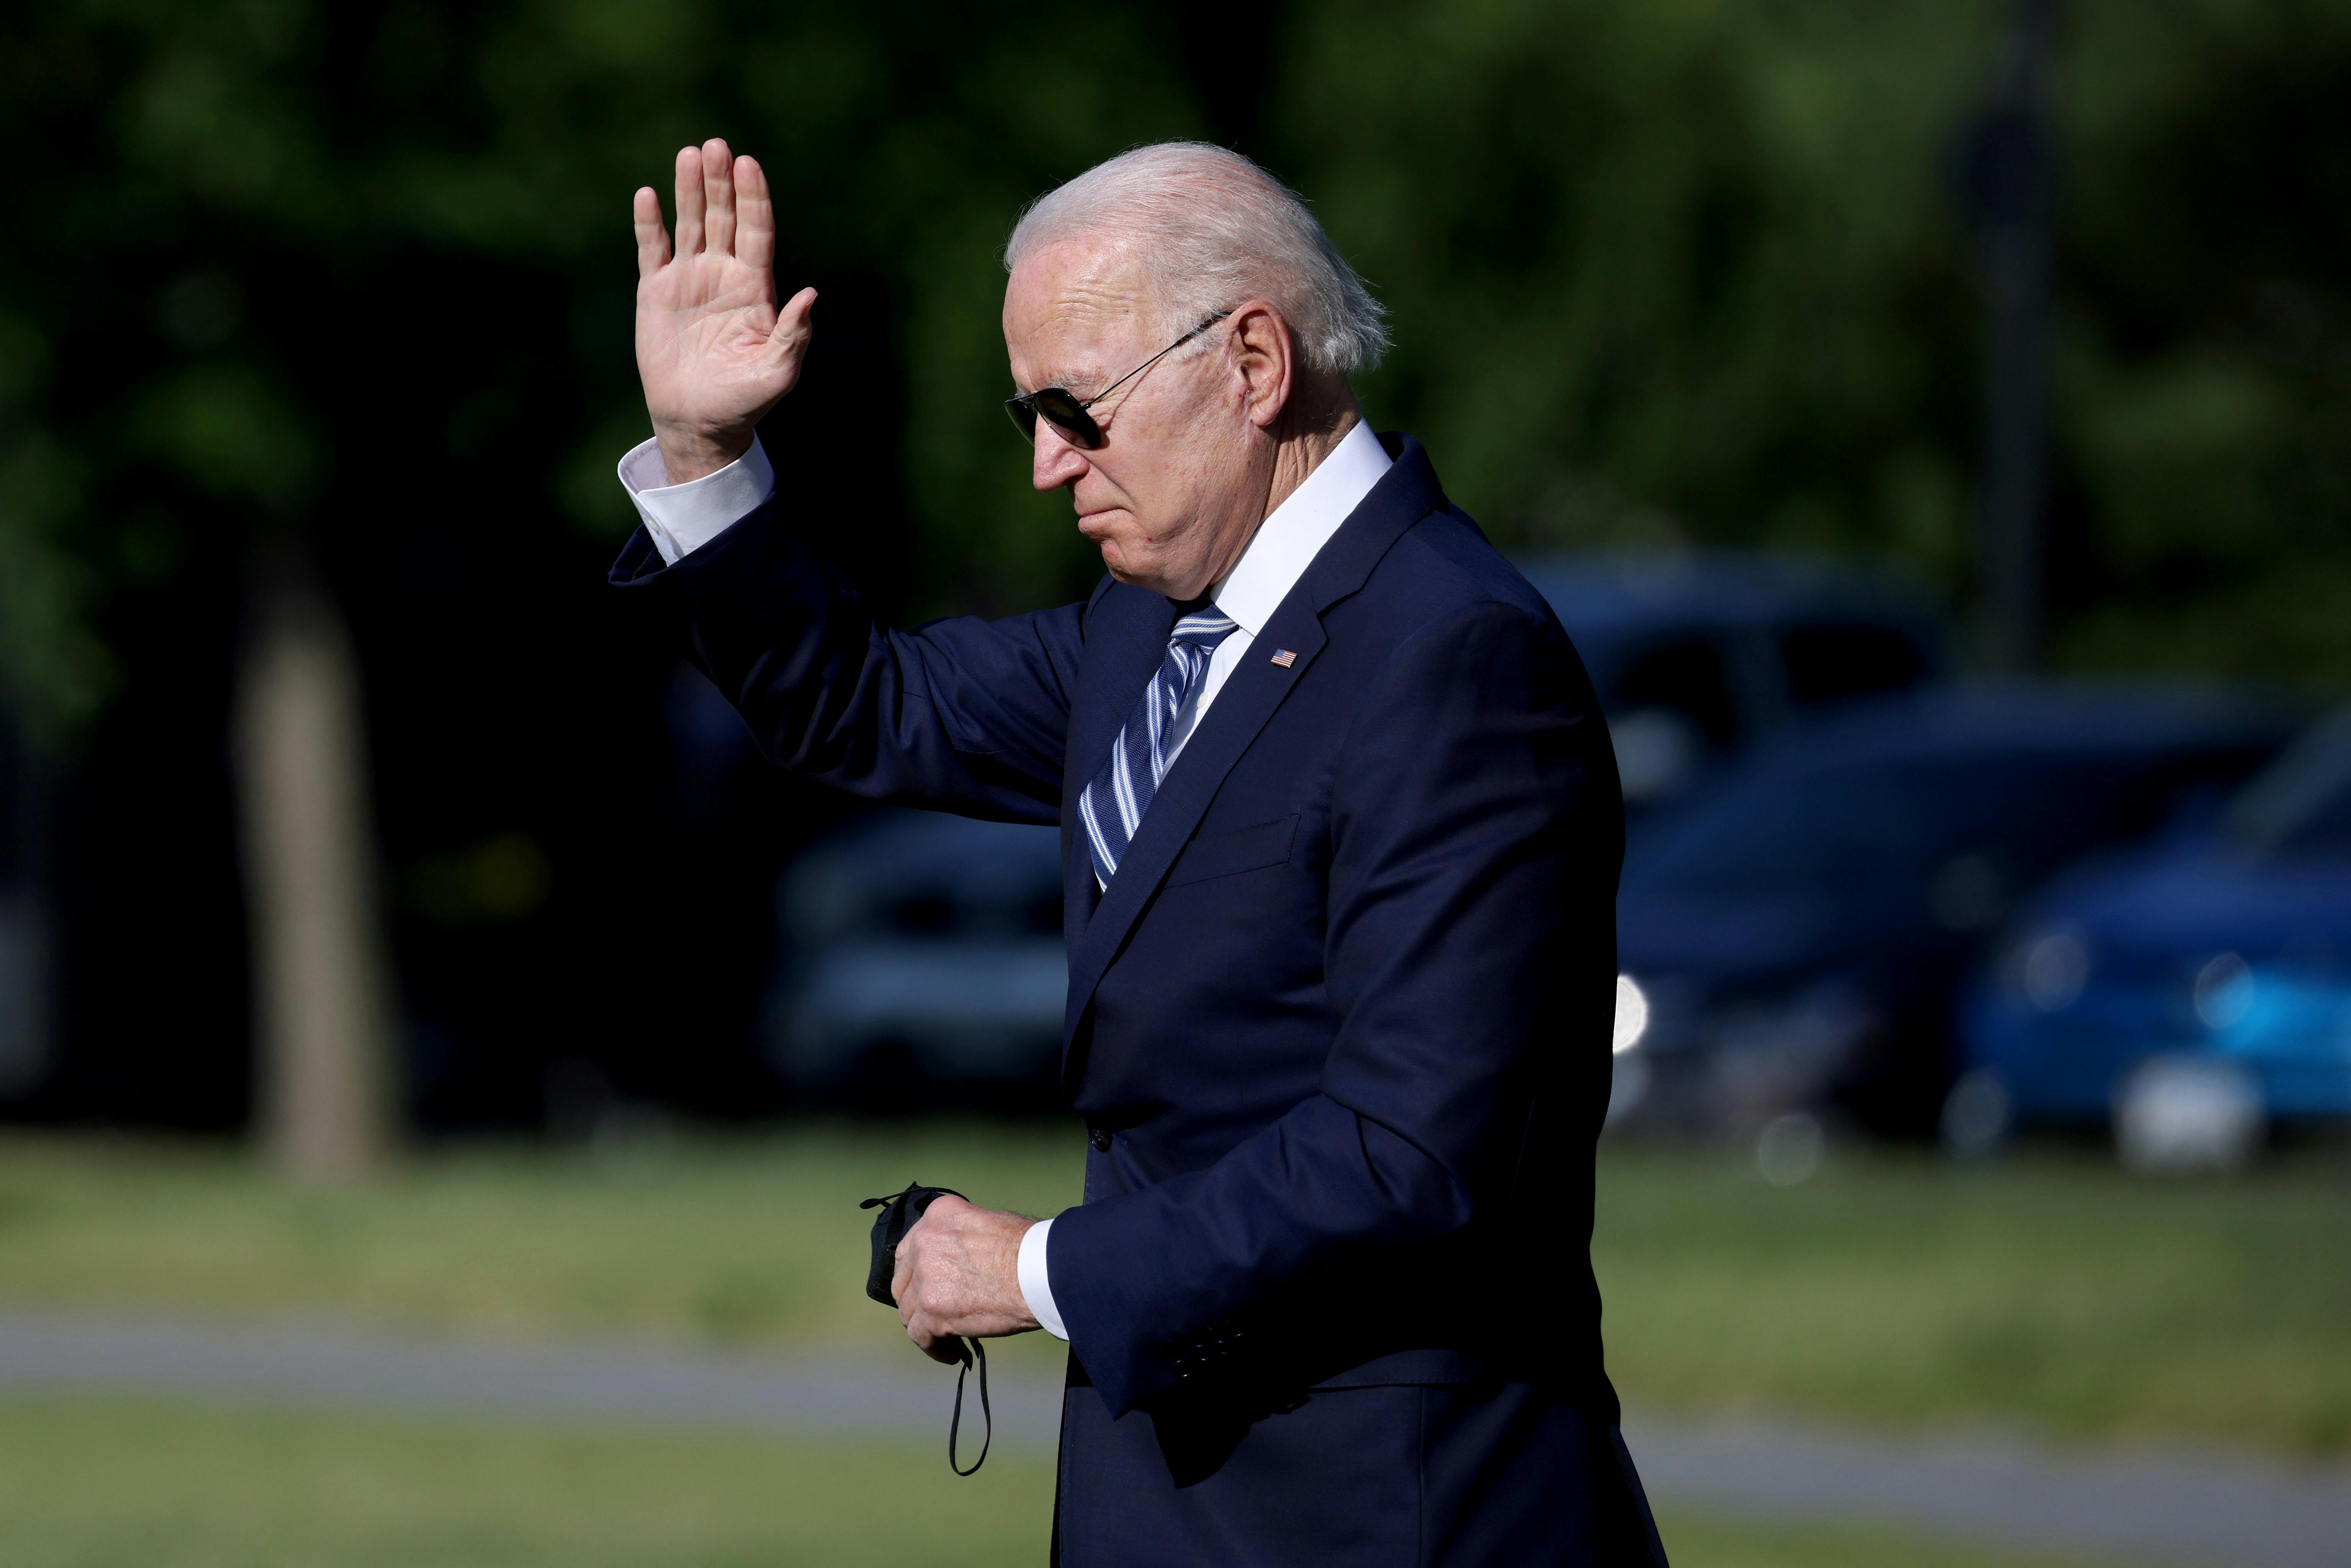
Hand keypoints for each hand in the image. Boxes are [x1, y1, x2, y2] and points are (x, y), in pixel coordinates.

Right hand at [633, 138, 816, 483]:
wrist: (699, 421)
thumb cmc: (744, 400)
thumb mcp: (777, 372)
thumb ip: (793, 334)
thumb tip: (811, 294)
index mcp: (755, 288)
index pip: (757, 231)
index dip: (754, 198)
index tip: (749, 164)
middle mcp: (723, 274)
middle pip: (724, 217)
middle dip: (721, 182)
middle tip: (716, 146)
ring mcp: (689, 279)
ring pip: (690, 223)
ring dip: (689, 189)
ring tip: (689, 154)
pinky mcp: (657, 291)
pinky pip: (652, 249)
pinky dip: (649, 223)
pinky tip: (647, 195)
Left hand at [891, 1194, 1039, 1362]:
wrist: (1040, 1271)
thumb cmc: (1027, 1249)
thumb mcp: (987, 1221)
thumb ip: (959, 1237)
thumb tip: (956, 1258)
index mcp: (937, 1216)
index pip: (910, 1249)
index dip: (916, 1272)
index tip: (926, 1287)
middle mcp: (924, 1242)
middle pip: (903, 1280)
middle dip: (916, 1299)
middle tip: (933, 1314)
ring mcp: (925, 1277)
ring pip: (908, 1311)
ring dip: (924, 1326)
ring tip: (946, 1337)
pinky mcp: (931, 1310)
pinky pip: (919, 1336)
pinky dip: (934, 1348)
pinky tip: (951, 1352)